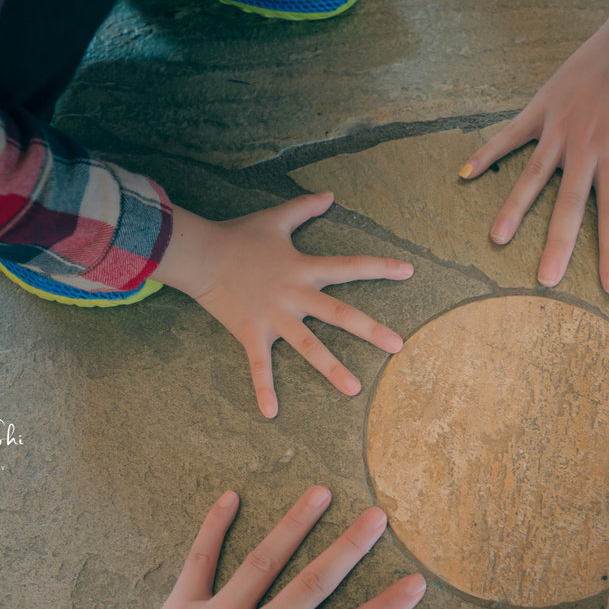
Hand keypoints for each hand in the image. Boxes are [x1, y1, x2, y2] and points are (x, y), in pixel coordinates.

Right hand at [151, 193, 412, 417]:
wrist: (200, 254)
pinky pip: (259, 366)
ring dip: (331, 369)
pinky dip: (264, 389)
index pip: (350, 267)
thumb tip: (330, 194)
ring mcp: (274, 317)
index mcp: (304, 268)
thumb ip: (305, 207)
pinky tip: (271, 413)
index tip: (408, 272)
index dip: (380, 268)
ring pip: (309, 346)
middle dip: (370, 330)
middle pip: (339, 314)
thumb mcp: (276, 218)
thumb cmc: (237, 236)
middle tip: (398, 346)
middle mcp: (295, 295)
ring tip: (355, 389)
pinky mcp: (251, 334)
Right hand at [460, 17, 608, 294]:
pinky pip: (510, 135)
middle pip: (569, 204)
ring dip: (514, 208)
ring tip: (497, 238)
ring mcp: (560, 128)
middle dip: (558, 244)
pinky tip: (466, 174)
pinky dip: (487, 153)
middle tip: (545, 280)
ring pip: (533, 175)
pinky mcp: (542, 108)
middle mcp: (586, 148)